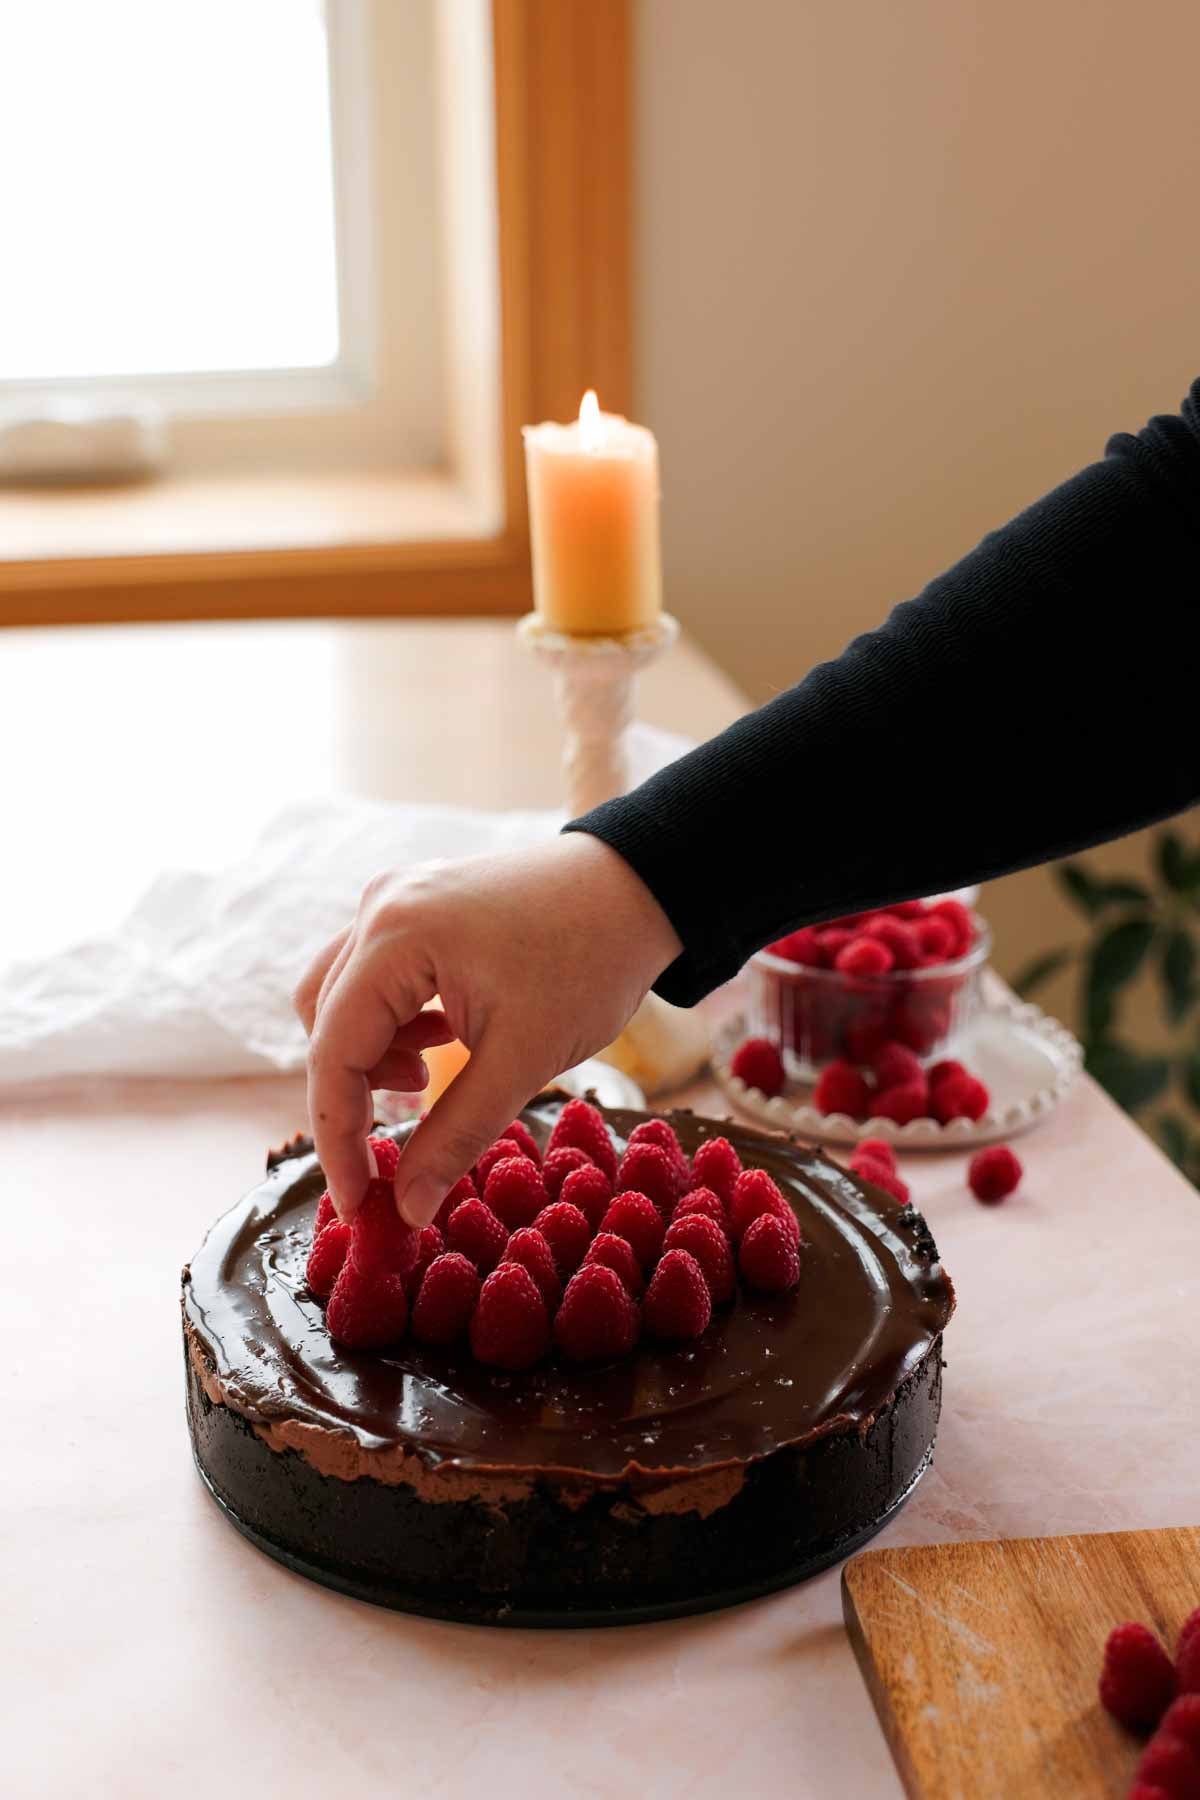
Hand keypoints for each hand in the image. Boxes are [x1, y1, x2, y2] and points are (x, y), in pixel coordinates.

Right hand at [293, 834, 681, 1225]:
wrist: (641, 888)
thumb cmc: (591, 961)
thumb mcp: (524, 1059)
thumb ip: (456, 1134)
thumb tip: (406, 1208)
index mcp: (396, 937)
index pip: (332, 1051)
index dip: (336, 1137)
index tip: (356, 1203)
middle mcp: (380, 907)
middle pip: (325, 1022)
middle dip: (354, 1094)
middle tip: (393, 1150)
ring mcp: (396, 900)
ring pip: (343, 998)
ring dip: (374, 1054)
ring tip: (430, 1080)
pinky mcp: (419, 907)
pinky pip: (375, 975)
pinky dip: (395, 1022)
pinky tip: (444, 1040)